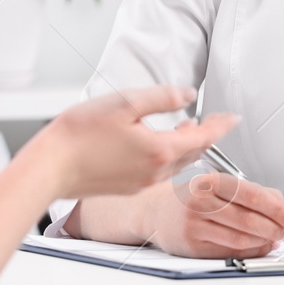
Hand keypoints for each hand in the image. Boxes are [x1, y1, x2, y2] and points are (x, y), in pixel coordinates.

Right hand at [28, 86, 239, 201]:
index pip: (204, 137)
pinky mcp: (128, 189)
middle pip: (194, 153)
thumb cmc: (79, 135)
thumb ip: (161, 98)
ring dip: (186, 147)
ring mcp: (142, 183)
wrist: (50, 168)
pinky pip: (159, 172)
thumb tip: (187, 95)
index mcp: (160, 150)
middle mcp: (156, 171)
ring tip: (185, 129)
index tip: (233, 118)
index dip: (221, 125)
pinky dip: (167, 157)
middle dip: (205, 136)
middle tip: (213, 120)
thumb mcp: (124, 103)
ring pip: (176, 163)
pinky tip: (155, 145)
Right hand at [139, 169, 283, 258]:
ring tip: (276, 238)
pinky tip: (259, 246)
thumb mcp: (217, 184)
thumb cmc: (189, 196)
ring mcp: (194, 224)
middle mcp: (200, 200)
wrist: (154, 211)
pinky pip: (229, 251)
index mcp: (210, 180)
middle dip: (275, 226)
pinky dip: (250, 250)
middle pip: (249, 218)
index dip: (278, 208)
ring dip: (265, 240)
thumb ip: (250, 191)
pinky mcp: (193, 244)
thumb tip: (282, 205)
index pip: (253, 195)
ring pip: (241, 237)